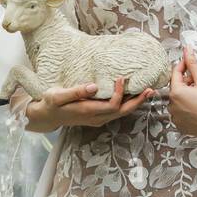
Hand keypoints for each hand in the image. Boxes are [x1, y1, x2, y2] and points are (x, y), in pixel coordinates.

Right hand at [25, 79, 151, 130]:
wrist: (46, 116)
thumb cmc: (51, 103)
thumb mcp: (58, 96)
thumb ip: (76, 92)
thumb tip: (94, 86)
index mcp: (88, 111)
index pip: (112, 105)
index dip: (120, 93)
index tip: (121, 78)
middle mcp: (96, 118)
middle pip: (122, 111)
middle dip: (138, 101)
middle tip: (150, 90)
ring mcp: (98, 118)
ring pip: (121, 113)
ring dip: (135, 103)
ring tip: (147, 92)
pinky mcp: (97, 116)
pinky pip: (116, 111)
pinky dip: (127, 104)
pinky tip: (132, 95)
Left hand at [169, 48, 196, 139]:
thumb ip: (193, 63)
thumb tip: (187, 50)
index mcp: (176, 94)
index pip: (175, 74)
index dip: (183, 66)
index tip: (188, 62)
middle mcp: (173, 107)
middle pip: (177, 88)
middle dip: (187, 83)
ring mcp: (176, 118)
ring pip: (179, 101)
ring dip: (187, 96)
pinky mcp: (181, 127)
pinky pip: (181, 113)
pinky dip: (188, 108)